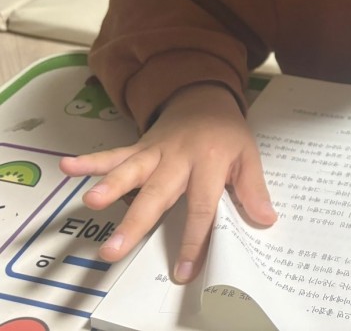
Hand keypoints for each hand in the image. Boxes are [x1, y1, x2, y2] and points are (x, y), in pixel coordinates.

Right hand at [59, 84, 276, 282]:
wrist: (206, 97)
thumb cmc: (228, 134)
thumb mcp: (249, 156)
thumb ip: (254, 189)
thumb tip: (265, 220)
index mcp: (210, 163)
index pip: (201, 207)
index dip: (194, 240)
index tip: (184, 270)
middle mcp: (179, 158)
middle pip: (157, 193)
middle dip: (135, 222)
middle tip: (114, 250)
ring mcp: (156, 151)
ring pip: (131, 171)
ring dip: (110, 186)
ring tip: (91, 202)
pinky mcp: (140, 146)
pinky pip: (114, 153)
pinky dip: (92, 160)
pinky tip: (68, 166)